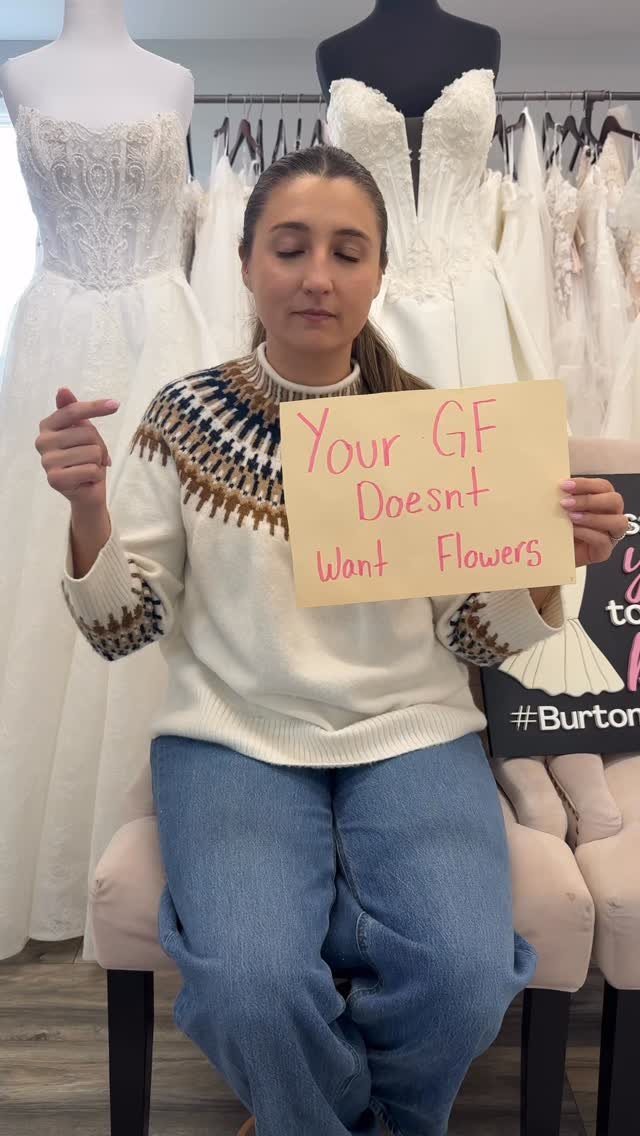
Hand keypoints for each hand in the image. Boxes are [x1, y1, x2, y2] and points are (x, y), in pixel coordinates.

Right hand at [36, 389, 119, 510]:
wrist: (86, 492)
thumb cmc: (85, 459)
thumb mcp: (83, 432)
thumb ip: (74, 411)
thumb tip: (62, 389)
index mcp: (47, 426)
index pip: (73, 411)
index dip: (96, 407)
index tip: (116, 405)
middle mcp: (42, 441)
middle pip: (87, 433)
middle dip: (99, 445)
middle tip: (93, 457)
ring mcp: (47, 461)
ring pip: (92, 452)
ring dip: (98, 462)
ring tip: (89, 468)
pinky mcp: (55, 479)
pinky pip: (91, 469)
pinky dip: (96, 475)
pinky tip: (86, 479)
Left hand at [559, 477, 627, 567]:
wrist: (552, 552)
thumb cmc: (560, 527)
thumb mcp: (561, 510)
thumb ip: (565, 498)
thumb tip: (557, 487)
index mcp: (603, 500)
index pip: (603, 487)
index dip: (585, 484)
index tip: (564, 485)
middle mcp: (612, 515)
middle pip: (615, 501)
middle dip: (589, 500)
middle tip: (565, 503)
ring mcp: (611, 534)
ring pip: (617, 521)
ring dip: (592, 517)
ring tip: (570, 517)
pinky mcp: (604, 551)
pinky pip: (603, 540)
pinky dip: (587, 533)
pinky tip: (572, 530)